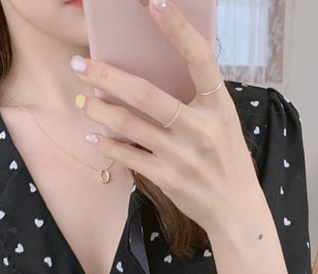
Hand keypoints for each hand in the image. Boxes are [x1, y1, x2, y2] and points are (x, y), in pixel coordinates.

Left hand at [71, 0, 259, 231]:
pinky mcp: (167, 178)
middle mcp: (200, 129)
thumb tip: (161, 68)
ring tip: (85, 100)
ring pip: (129, 125)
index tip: (155, 4)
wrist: (236, 210)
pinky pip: (128, 156)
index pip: (199, 59)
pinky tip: (95, 136)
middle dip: (108, 76)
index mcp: (219, 107)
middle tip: (81, 64)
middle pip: (146, 94)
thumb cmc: (228, 162)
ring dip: (99, 110)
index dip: (178, 29)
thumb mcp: (224, 123)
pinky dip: (108, 145)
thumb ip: (199, 99)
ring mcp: (181, 155)